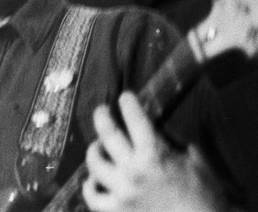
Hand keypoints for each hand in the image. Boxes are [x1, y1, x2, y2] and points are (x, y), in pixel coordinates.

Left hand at [83, 90, 229, 211]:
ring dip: (94, 150)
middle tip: (101, 110)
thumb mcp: (197, 162)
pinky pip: (92, 196)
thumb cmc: (205, 197)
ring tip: (97, 145)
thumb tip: (160, 130)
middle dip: (102, 116)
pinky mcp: (116, 211)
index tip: (125, 97)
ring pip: (94, 163)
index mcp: (154, 154)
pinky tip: (92, 180)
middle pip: (107, 133)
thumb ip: (175, 143)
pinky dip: (89, 186)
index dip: (128, 103)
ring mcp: (122, 191)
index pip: (135, 118)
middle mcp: (133, 170)